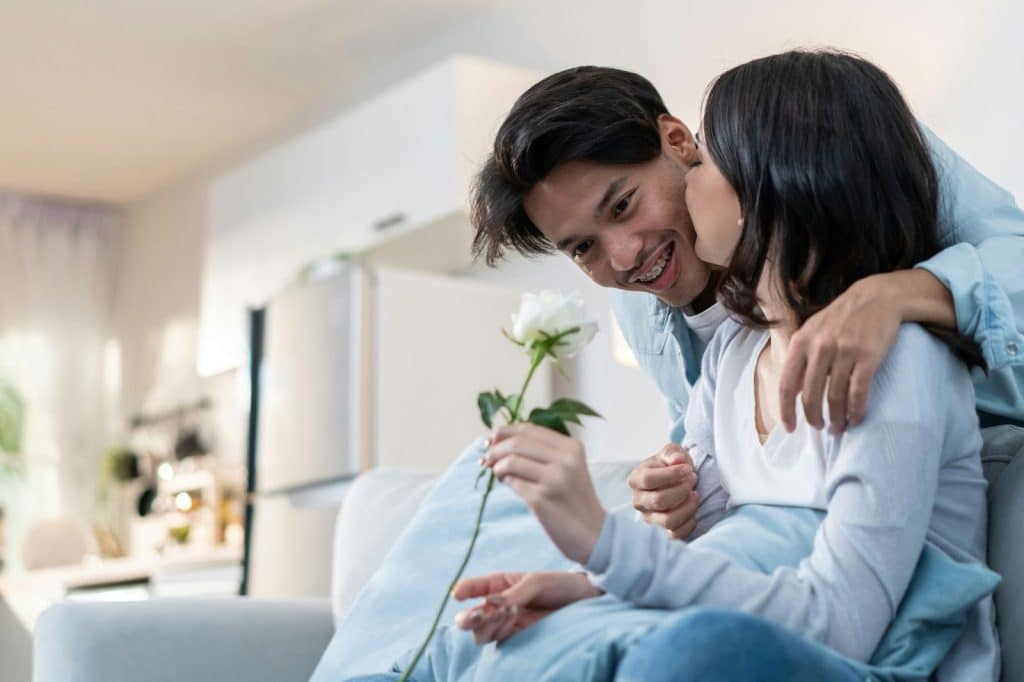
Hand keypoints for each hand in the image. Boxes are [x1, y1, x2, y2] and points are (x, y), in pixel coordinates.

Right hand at [453, 571, 601, 643]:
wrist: (588, 602)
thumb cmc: (562, 585)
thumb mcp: (535, 583)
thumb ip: (512, 594)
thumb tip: (489, 605)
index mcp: (501, 584)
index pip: (474, 588)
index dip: (463, 591)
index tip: (457, 595)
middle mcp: (500, 606)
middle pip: (471, 618)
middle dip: (469, 617)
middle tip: (479, 614)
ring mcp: (508, 624)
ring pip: (481, 633)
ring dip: (488, 623)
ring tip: (508, 611)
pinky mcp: (519, 639)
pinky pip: (499, 640)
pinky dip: (500, 630)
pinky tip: (514, 618)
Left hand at [483, 423, 605, 564]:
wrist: (594, 534)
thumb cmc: (574, 500)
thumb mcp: (568, 468)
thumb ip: (541, 452)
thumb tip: (498, 440)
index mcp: (571, 447)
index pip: (529, 430)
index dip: (505, 432)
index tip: (491, 440)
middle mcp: (565, 460)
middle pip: (517, 443)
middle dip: (495, 449)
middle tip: (486, 459)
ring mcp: (554, 479)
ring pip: (511, 461)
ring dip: (497, 466)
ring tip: (499, 474)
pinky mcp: (542, 499)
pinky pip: (513, 482)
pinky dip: (506, 481)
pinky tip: (509, 485)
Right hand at [628, 444, 698, 539]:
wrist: (674, 482)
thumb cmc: (671, 466)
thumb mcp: (671, 453)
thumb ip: (672, 453)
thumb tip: (676, 460)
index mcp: (636, 479)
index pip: (648, 480)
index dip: (671, 475)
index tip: (687, 469)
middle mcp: (638, 501)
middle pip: (659, 501)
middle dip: (681, 490)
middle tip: (693, 480)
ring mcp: (648, 518)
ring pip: (668, 521)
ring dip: (687, 507)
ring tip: (695, 495)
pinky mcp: (661, 532)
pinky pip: (675, 535)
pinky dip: (688, 523)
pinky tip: (693, 511)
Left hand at [778, 275, 901, 433]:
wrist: (876, 297)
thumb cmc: (840, 318)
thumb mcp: (811, 331)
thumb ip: (799, 358)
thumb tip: (792, 391)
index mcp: (801, 343)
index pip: (786, 385)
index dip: (786, 410)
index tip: (789, 428)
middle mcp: (819, 348)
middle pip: (810, 396)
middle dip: (813, 418)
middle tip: (819, 428)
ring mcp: (843, 352)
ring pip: (835, 397)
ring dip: (836, 418)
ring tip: (838, 428)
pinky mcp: (867, 356)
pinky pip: (858, 392)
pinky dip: (856, 410)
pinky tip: (855, 418)